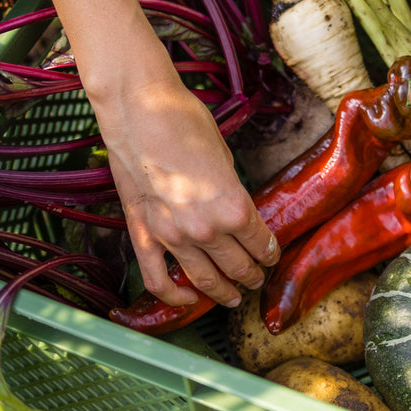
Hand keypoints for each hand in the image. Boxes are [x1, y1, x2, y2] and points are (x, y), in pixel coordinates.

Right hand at [83, 27, 278, 308]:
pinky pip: (157, 278)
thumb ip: (231, 193)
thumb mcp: (225, 158)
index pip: (260, 244)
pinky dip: (174, 296)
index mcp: (234, 207)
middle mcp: (206, 229)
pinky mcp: (143, 233)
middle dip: (251, 275)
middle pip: (237, 266)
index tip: (271, 256)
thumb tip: (236, 213)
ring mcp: (172, 235)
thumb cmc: (186, 123)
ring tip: (233, 298)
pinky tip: (188, 300)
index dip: (269, 253)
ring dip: (222, 292)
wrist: (139, 110)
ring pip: (202, 279)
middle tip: (256, 278)